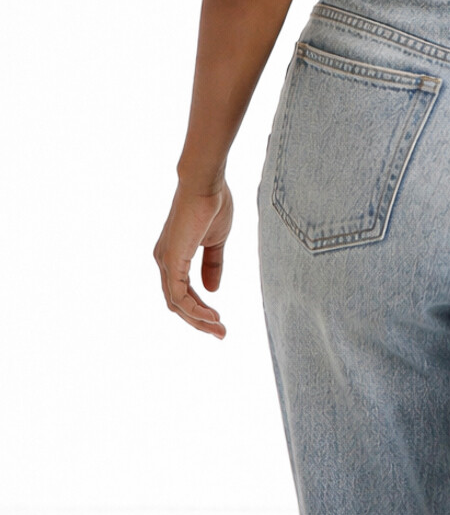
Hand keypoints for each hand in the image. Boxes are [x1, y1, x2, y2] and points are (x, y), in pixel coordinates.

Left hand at [153, 179, 232, 338]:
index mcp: (173, 255)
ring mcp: (165, 261)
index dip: (200, 308)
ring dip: (198, 319)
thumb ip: (213, 264)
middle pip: (177, 302)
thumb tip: (212, 290)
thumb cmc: (212, 203)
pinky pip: (178, 296)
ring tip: (219, 329)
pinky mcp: (170, 261)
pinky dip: (194, 310)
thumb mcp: (216, 240)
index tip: (219, 320)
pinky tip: (210, 317)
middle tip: (220, 332)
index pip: (182, 291)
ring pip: (176, 303)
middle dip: (199, 320)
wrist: (205, 182)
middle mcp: (164, 261)